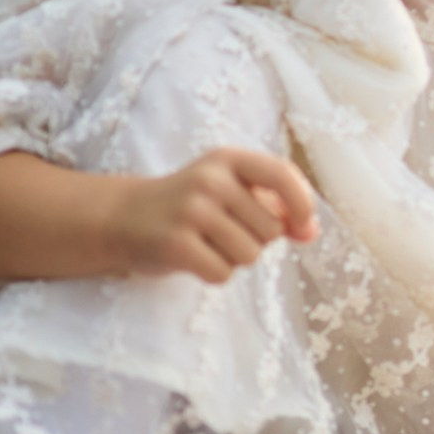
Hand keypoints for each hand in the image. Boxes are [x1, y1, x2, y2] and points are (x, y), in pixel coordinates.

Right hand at [105, 148, 319, 283]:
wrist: (122, 218)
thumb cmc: (191, 207)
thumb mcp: (231, 192)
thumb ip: (275, 207)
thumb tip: (311, 232)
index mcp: (228, 160)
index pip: (282, 175)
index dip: (302, 203)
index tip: (303, 226)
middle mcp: (210, 180)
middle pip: (270, 229)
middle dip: (257, 240)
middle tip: (222, 232)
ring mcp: (190, 211)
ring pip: (250, 254)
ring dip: (235, 259)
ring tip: (207, 243)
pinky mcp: (175, 243)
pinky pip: (223, 273)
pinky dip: (214, 274)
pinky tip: (194, 258)